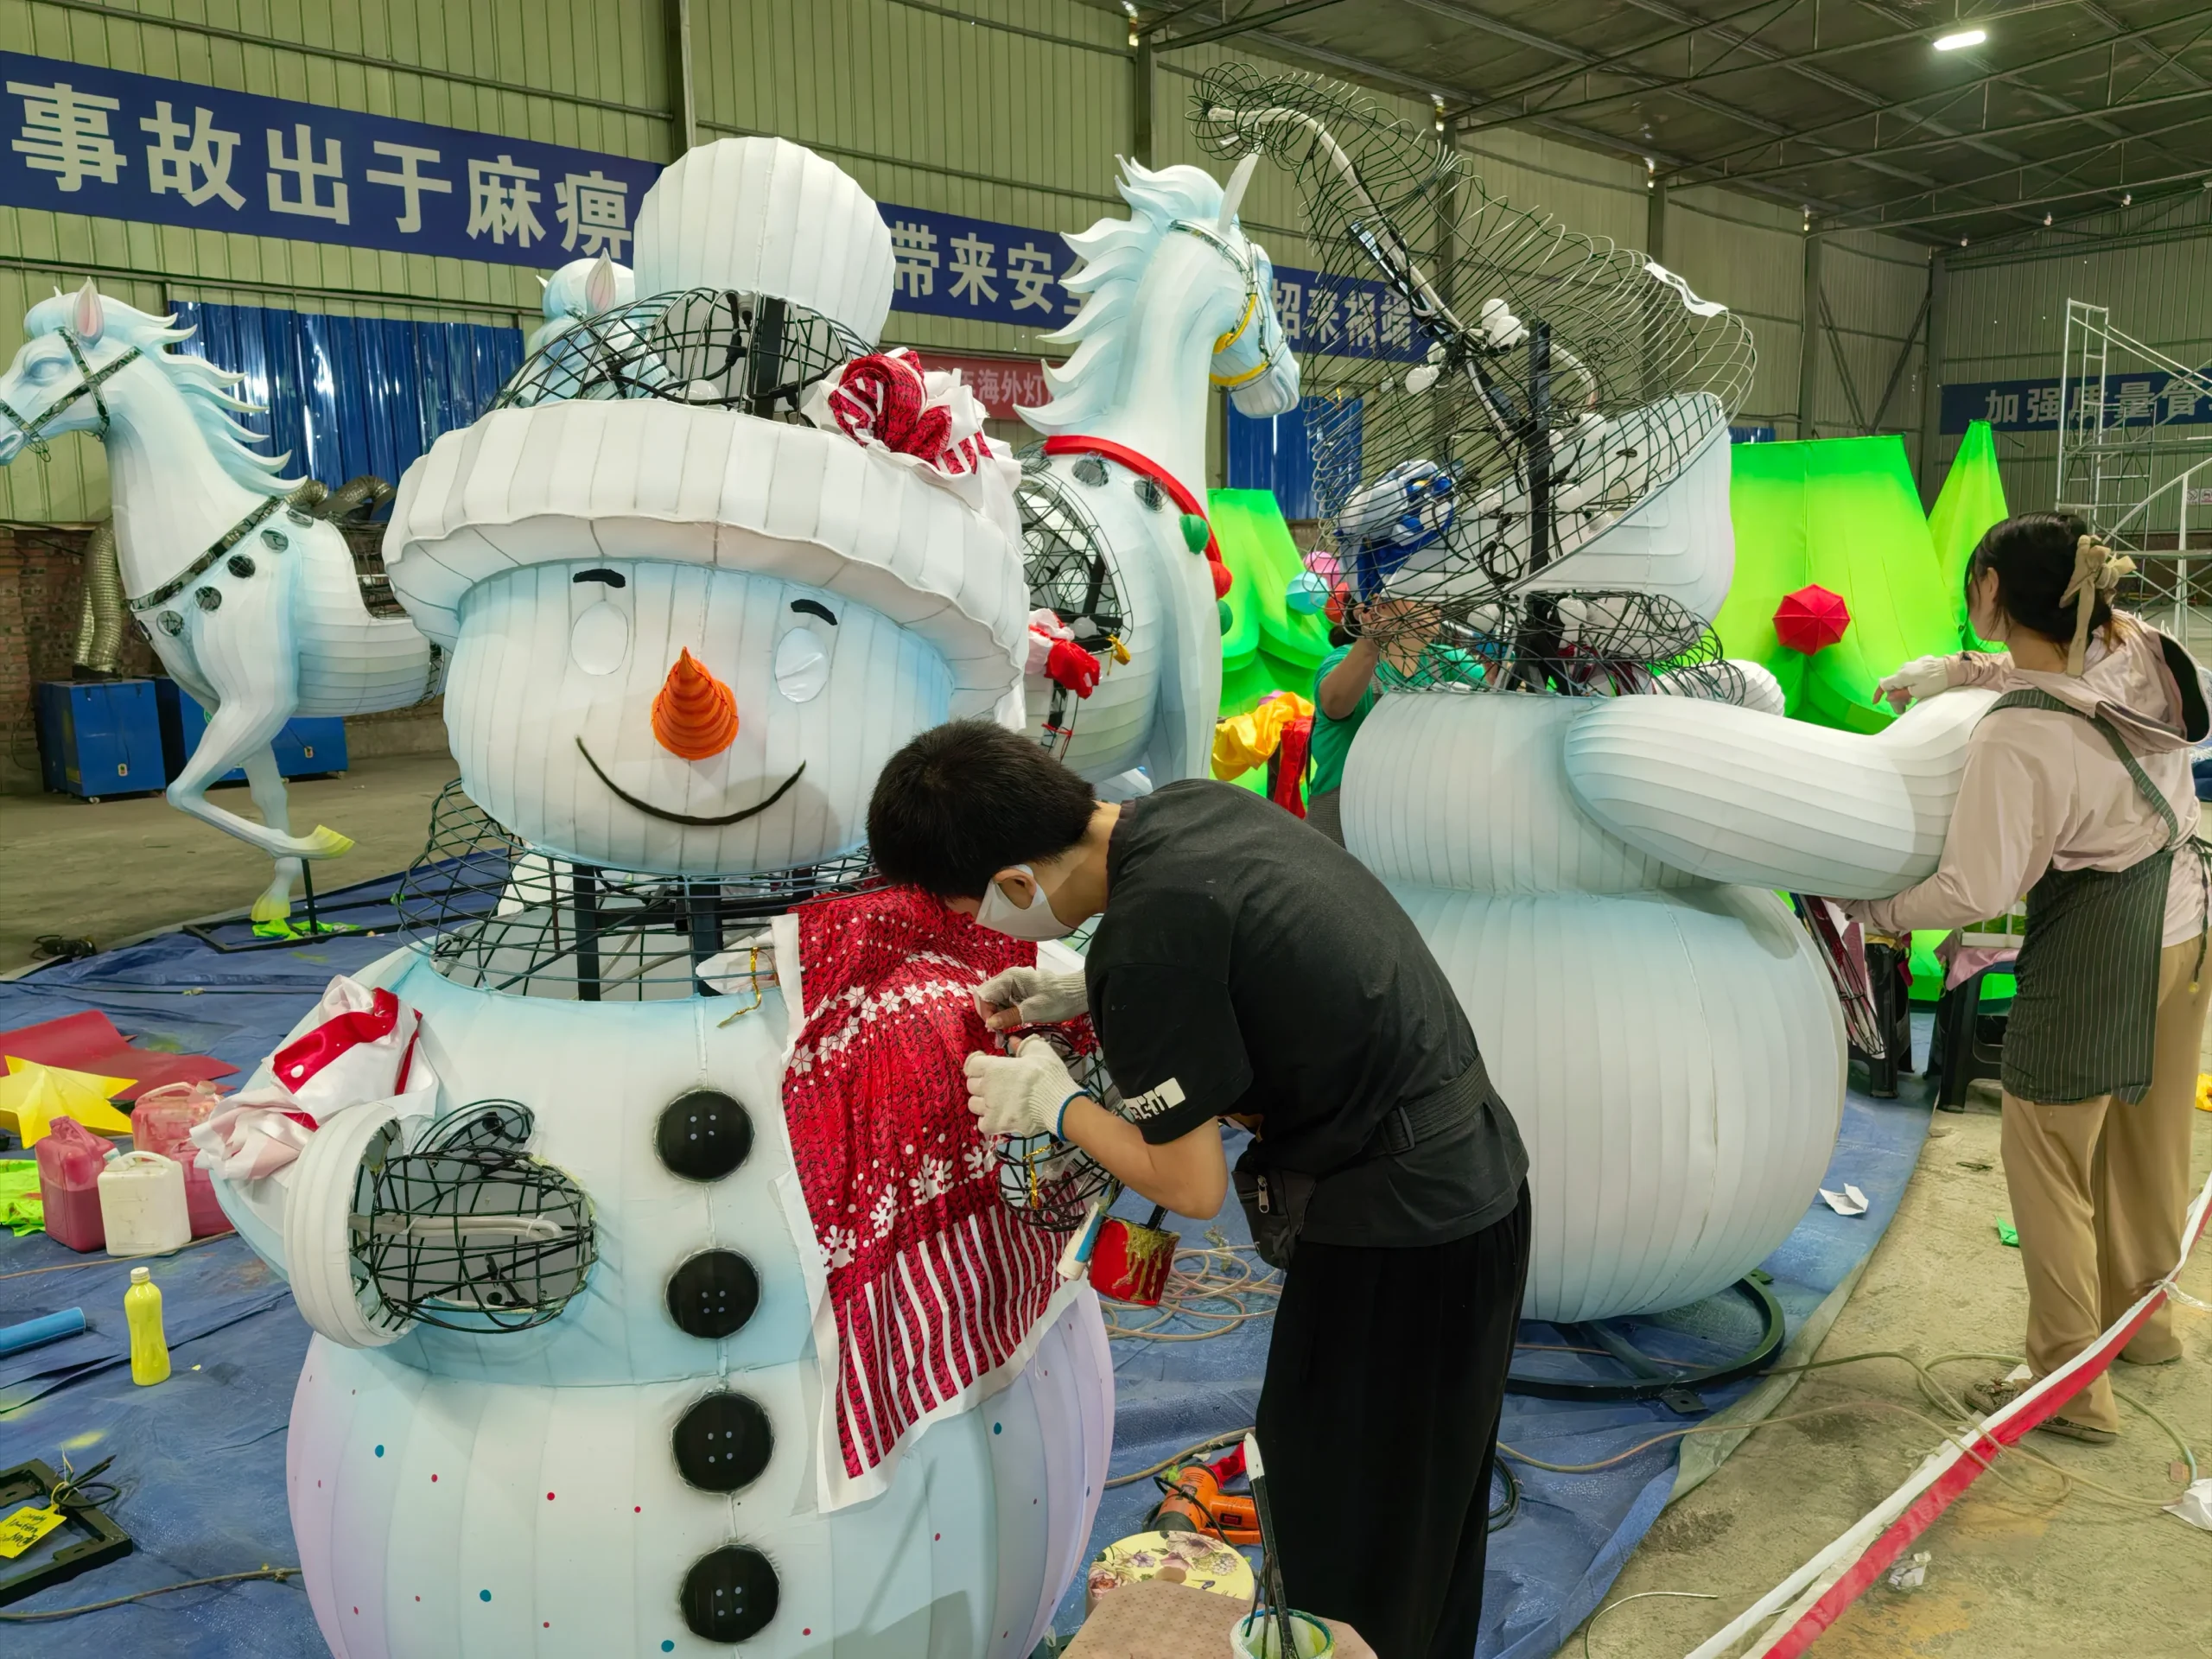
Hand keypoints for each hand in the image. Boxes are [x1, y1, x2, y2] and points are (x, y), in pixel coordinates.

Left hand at [963, 1038, 1083, 1139]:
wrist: (1056, 1102)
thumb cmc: (1047, 1074)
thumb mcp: (1039, 1050)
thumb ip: (1023, 1044)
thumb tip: (1012, 1040)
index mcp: (993, 1067)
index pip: (971, 1064)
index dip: (976, 1063)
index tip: (984, 1063)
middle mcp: (986, 1086)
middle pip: (970, 1084)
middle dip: (980, 1082)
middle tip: (993, 1083)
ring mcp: (989, 1107)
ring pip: (973, 1104)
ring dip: (981, 1102)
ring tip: (994, 1101)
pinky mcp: (995, 1125)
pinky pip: (981, 1124)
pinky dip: (988, 1121)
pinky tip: (998, 1117)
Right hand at [974, 966, 1088, 1032]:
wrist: (1076, 995)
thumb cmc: (1057, 1000)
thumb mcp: (1034, 1010)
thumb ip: (1011, 1016)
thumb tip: (991, 1023)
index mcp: (1010, 978)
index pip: (984, 994)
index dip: (985, 1011)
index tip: (993, 1028)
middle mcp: (1007, 978)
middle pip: (986, 996)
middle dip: (988, 1015)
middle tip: (997, 1032)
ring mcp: (1012, 985)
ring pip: (993, 1001)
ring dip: (995, 1016)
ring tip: (1003, 1032)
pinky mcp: (1017, 992)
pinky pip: (1003, 1003)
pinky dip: (1003, 1015)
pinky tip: (1010, 1025)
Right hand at [1876, 655, 1953, 712]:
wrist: (1953, 668)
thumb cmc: (1935, 682)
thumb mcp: (1917, 692)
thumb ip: (1901, 695)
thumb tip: (1890, 697)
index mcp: (1901, 675)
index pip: (1884, 684)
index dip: (1878, 694)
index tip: (1877, 703)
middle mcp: (1904, 667)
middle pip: (1894, 683)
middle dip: (1896, 696)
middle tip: (1903, 709)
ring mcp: (1914, 663)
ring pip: (1903, 679)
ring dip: (1903, 690)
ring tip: (1910, 700)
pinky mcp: (1923, 662)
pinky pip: (1912, 674)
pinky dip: (1911, 683)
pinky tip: (1919, 688)